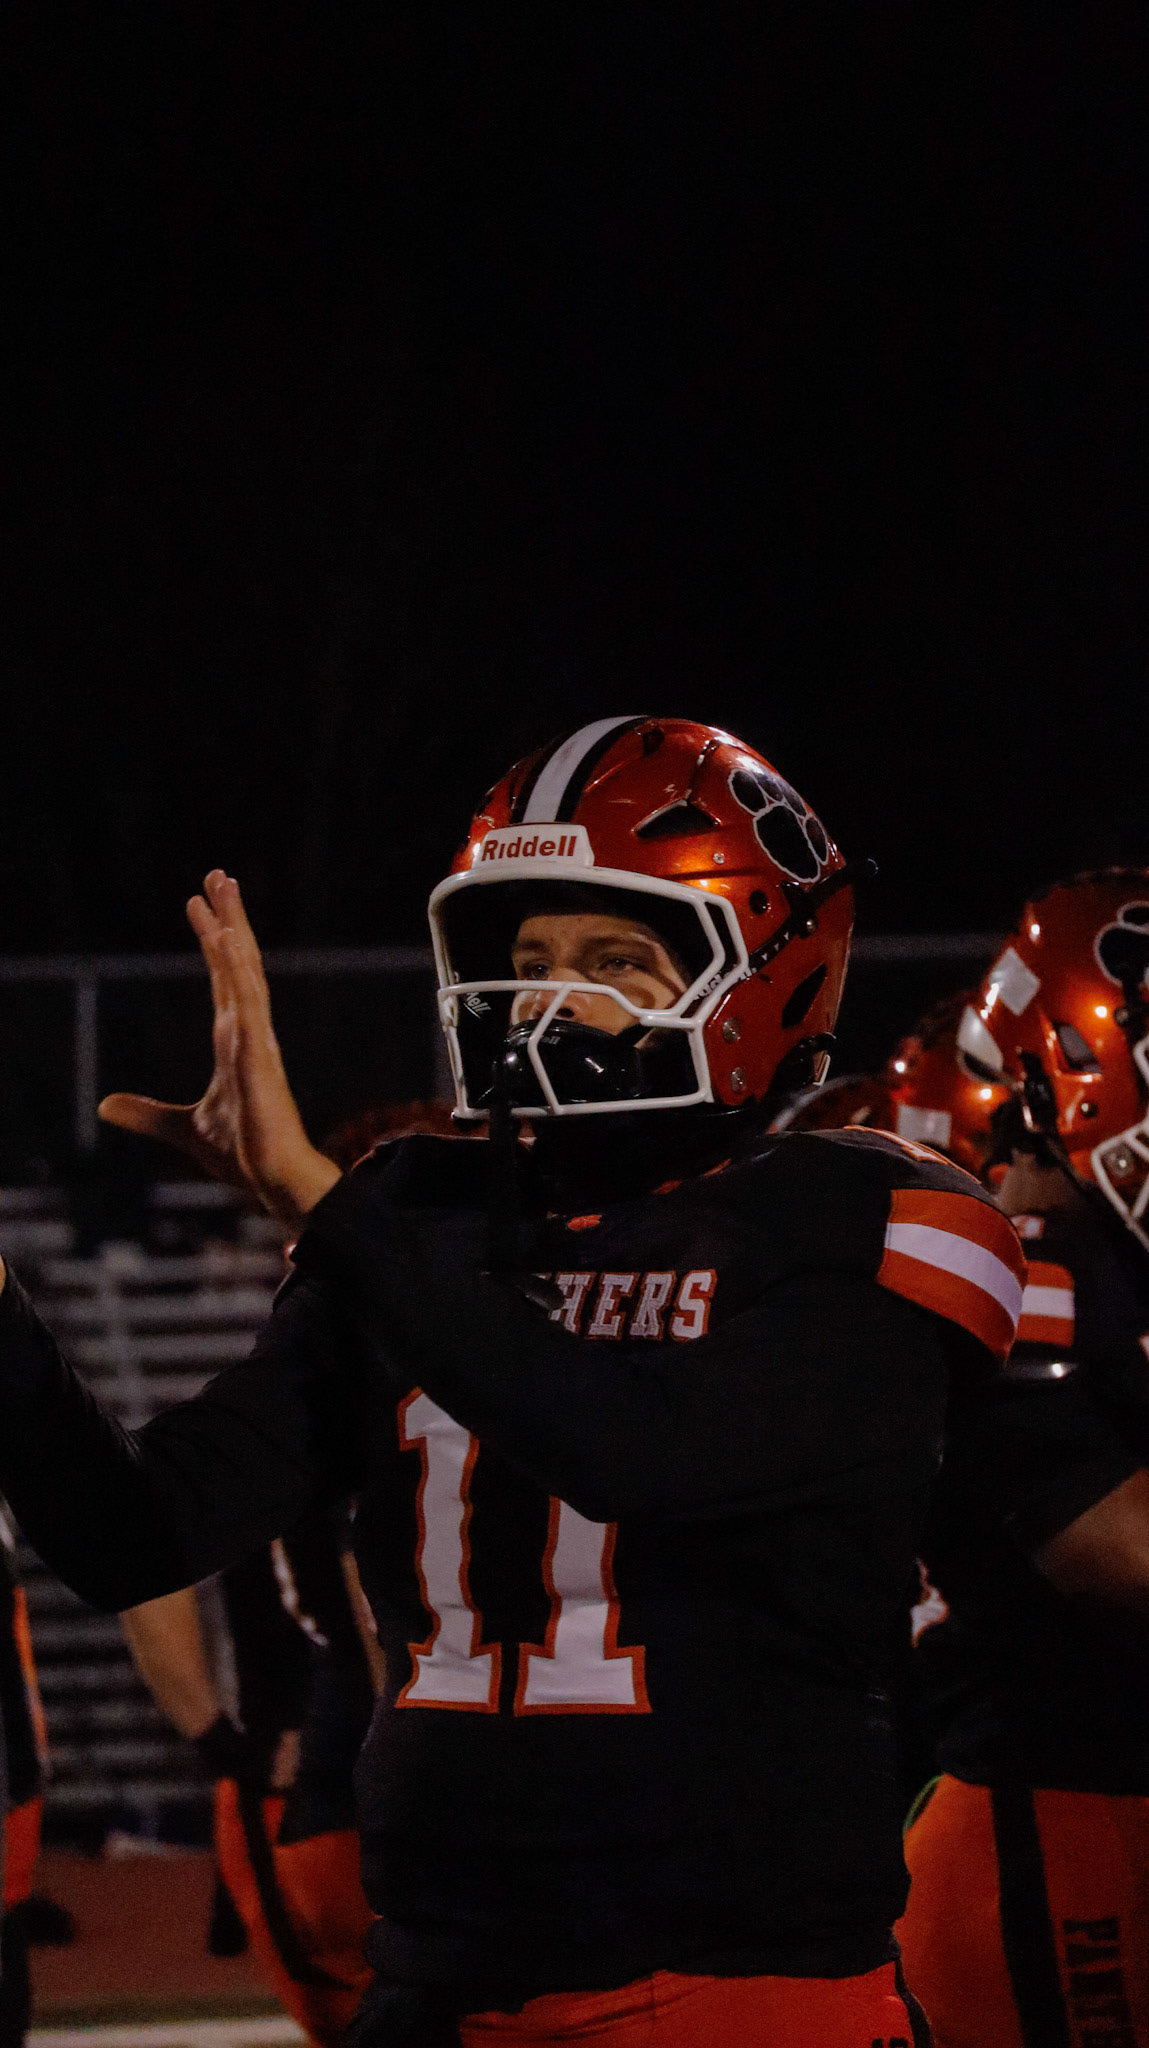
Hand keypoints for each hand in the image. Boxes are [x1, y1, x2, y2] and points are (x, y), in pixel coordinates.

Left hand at [99, 871, 340, 1222]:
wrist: (271, 1182)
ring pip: (244, 973)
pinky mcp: (259, 1057)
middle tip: (219, 875)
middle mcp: (248, 1032)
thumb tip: (104, 1106)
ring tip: (223, 890)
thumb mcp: (179, 1127)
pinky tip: (230, 941)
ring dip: (233, 929)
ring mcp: (256, 1040)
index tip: (199, 902)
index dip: (213, 940)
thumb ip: (145, 1113)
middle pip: (238, 963)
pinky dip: (239, 971)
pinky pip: (248, 1004)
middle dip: (229, 918)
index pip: (223, 979)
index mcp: (234, 1041)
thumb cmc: (240, 1155)